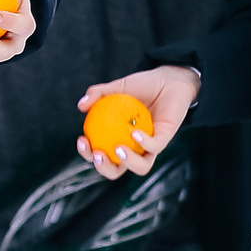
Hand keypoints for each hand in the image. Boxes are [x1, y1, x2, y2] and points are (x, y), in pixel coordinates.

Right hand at [75, 64, 200, 179]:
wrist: (169, 79)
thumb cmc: (143, 86)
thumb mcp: (118, 87)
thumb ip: (98, 93)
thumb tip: (81, 105)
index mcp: (118, 140)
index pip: (99, 155)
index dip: (87, 154)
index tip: (82, 140)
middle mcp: (134, 149)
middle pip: (117, 170)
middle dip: (104, 168)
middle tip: (98, 155)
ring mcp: (150, 147)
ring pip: (141, 167)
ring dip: (128, 162)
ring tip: (117, 149)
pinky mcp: (165, 139)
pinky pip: (154, 147)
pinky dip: (144, 143)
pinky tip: (134, 133)